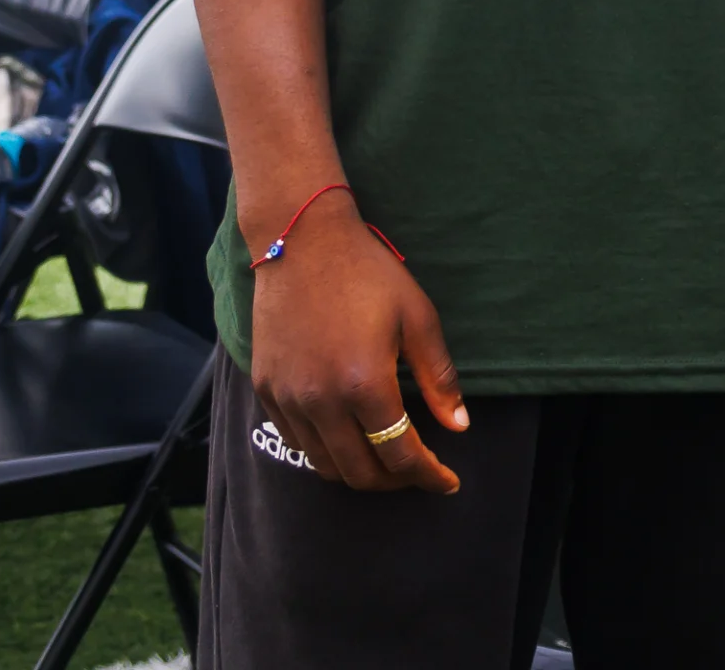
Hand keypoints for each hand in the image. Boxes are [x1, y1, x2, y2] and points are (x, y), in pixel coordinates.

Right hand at [244, 190, 466, 494]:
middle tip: (419, 472)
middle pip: (360, 472)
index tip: (447, 482)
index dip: (428, 476)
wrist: (301, 242)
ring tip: (386, 460)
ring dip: (359, 472)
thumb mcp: (418, 318)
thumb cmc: (369, 274)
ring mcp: (287, 398)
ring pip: (324, 465)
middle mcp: (320, 401)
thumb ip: (439, 378)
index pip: (400, 455)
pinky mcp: (265, 388)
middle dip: (396, 481)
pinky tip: (347, 438)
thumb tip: (459, 426)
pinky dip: (325, 452)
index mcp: (364, 384)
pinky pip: (296, 442)